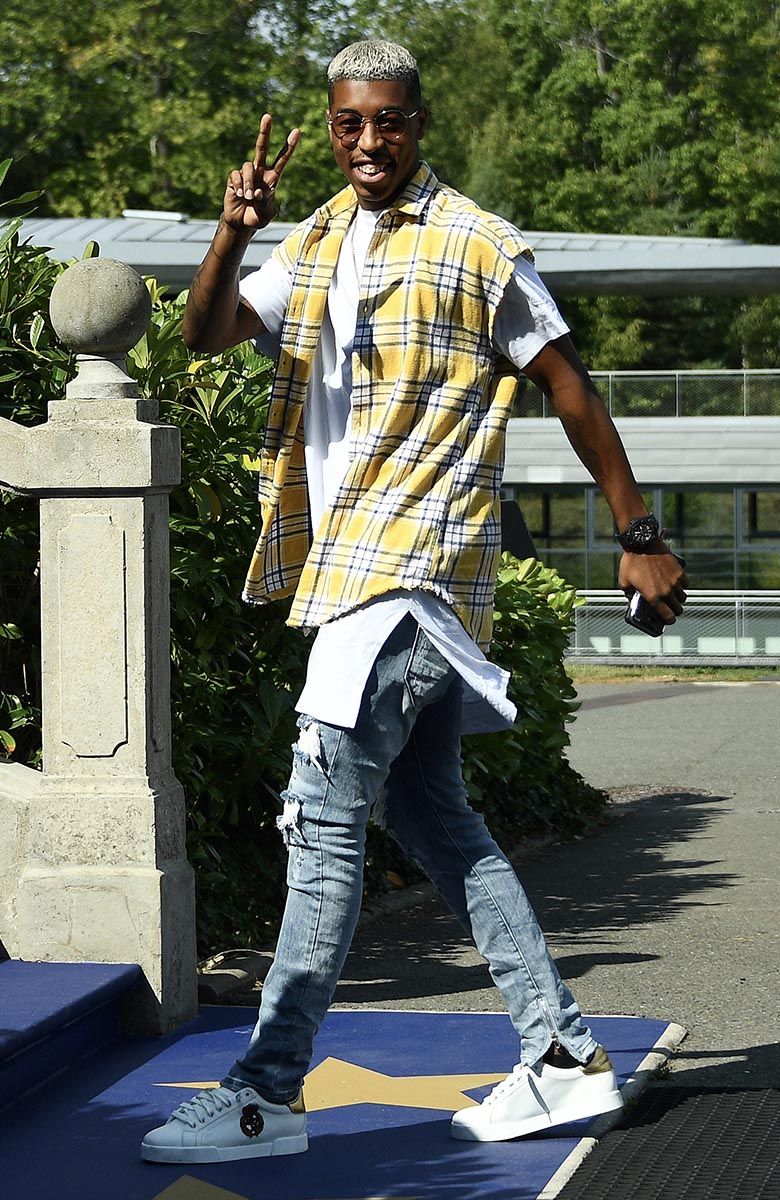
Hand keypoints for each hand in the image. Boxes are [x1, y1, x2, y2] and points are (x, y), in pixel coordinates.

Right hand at [223, 114, 299, 230]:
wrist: (240, 223)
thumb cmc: (256, 218)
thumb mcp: (266, 215)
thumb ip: (265, 205)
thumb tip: (258, 192)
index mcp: (272, 178)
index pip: (282, 159)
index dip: (289, 146)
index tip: (297, 131)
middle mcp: (259, 171)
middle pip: (262, 147)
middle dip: (265, 132)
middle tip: (268, 116)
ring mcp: (246, 173)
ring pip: (248, 166)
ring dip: (249, 183)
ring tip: (249, 197)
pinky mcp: (234, 178)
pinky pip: (236, 175)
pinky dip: (239, 186)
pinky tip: (239, 195)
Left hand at [619, 546, 688, 625]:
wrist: (642, 544)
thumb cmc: (631, 562)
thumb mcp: (624, 582)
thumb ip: (629, 595)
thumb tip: (633, 600)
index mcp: (653, 597)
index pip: (667, 616)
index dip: (668, 621)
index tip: (667, 620)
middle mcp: (666, 591)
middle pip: (678, 609)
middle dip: (674, 611)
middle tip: (669, 609)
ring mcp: (674, 581)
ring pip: (683, 597)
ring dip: (678, 599)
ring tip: (672, 596)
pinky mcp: (679, 571)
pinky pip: (685, 584)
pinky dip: (682, 586)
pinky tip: (675, 584)